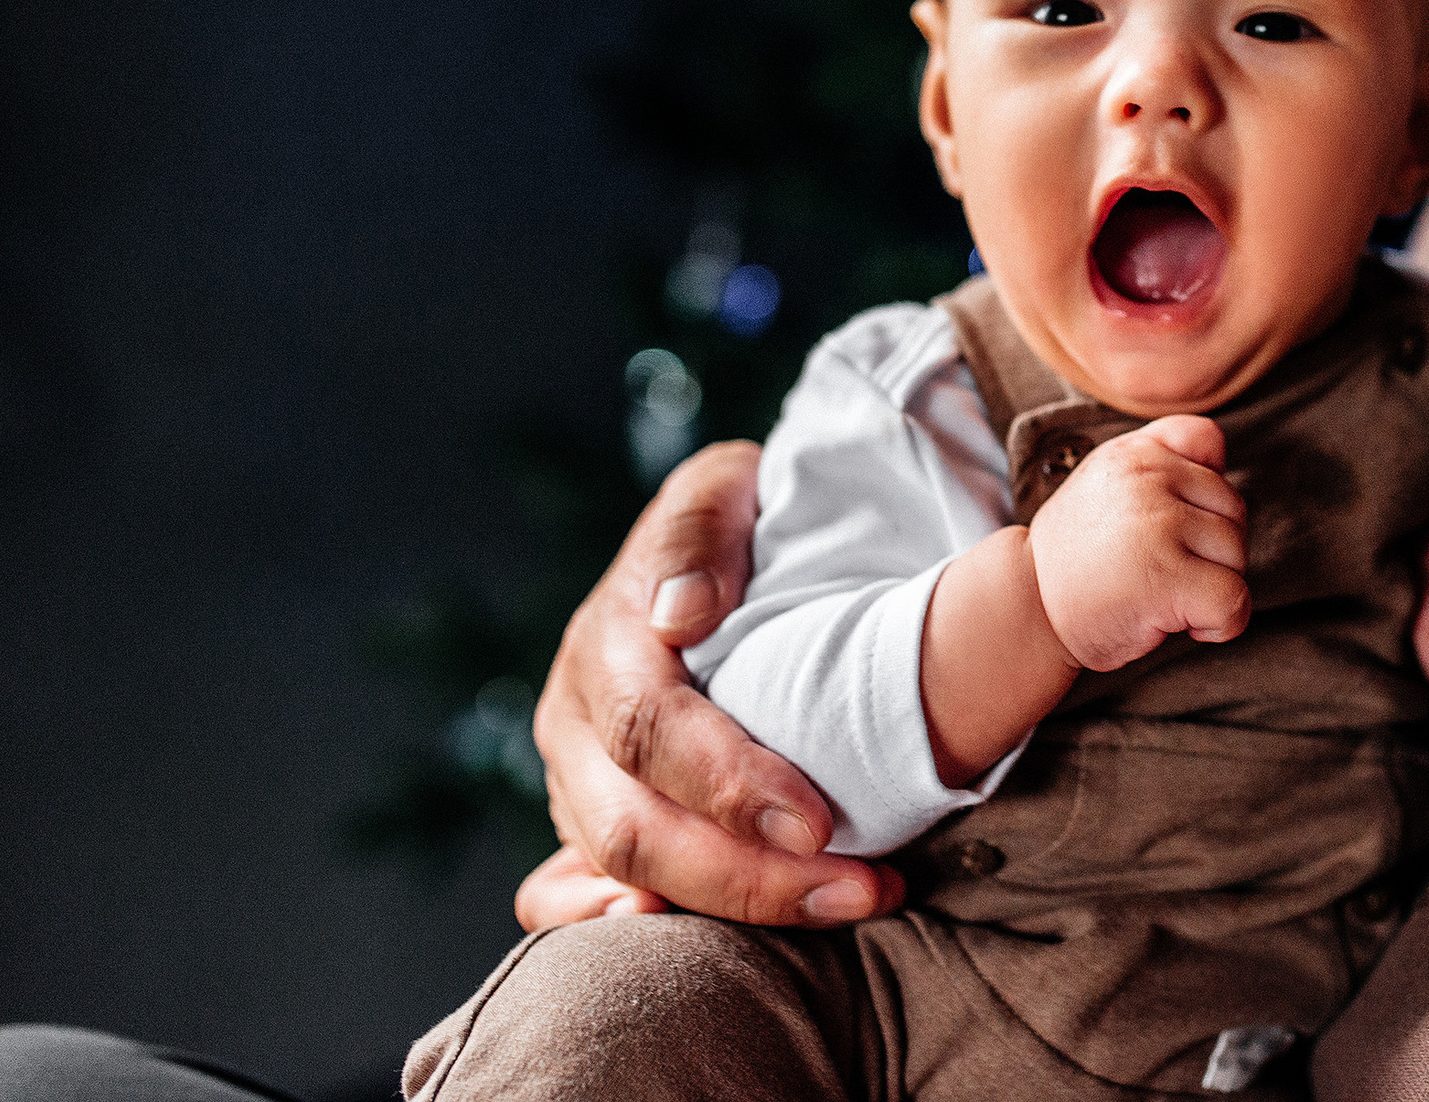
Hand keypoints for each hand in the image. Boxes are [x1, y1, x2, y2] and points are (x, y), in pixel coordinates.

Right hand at [525, 439, 901, 929]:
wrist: (720, 549)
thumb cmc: (741, 520)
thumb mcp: (727, 489)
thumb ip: (700, 534)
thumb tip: (679, 610)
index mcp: (606, 640)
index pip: (650, 730)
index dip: (729, 784)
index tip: (820, 820)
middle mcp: (573, 718)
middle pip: (634, 827)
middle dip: (747, 873)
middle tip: (862, 886)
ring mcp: (574, 777)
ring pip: (623, 872)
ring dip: (736, 905)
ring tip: (851, 903)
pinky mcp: (589, 817)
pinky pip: (566, 893)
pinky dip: (610, 927)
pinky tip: (689, 940)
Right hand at [1028, 415, 1251, 671]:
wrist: (1027, 608)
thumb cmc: (1077, 556)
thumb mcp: (1105, 482)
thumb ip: (1157, 459)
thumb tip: (1221, 461)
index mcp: (1135, 452)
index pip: (1207, 439)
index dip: (1205, 490)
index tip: (1173, 525)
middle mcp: (1148, 480)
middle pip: (1232, 510)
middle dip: (1211, 548)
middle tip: (1162, 571)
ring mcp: (1159, 525)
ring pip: (1237, 556)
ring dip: (1214, 585)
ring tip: (1163, 593)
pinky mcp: (1168, 577)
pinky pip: (1233, 601)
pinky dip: (1221, 624)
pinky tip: (1184, 624)